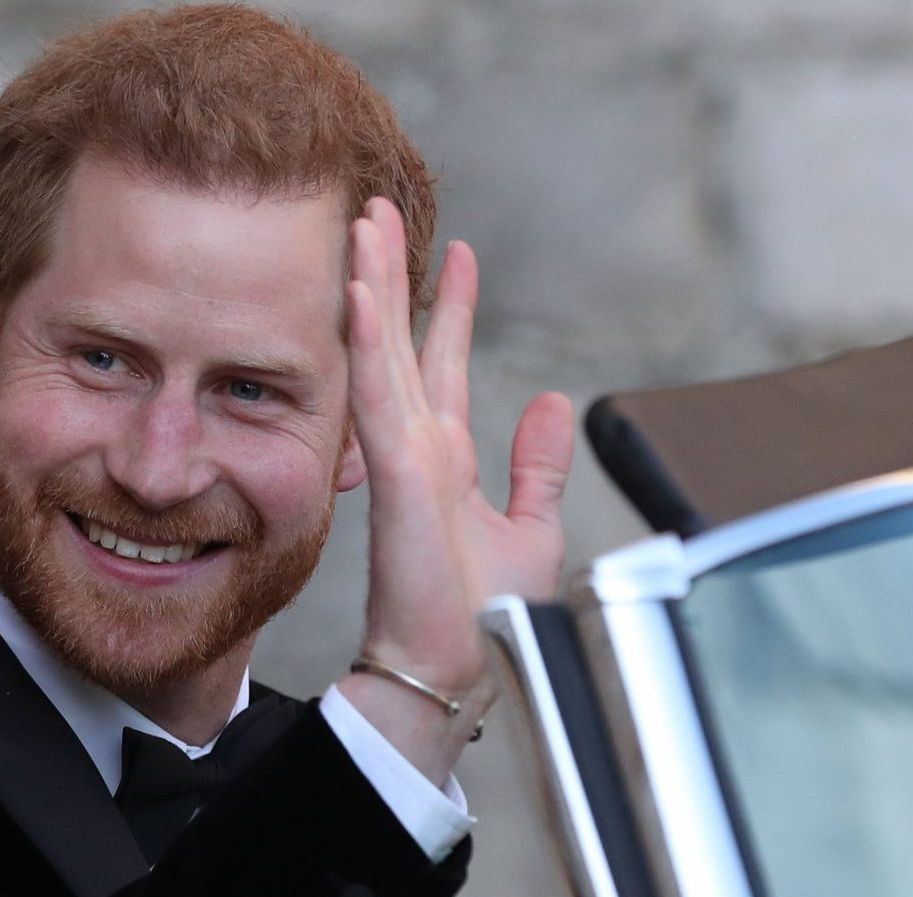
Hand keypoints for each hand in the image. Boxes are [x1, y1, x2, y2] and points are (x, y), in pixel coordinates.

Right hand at [344, 199, 576, 772]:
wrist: (456, 673)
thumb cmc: (484, 620)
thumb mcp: (531, 527)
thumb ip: (538, 465)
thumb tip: (553, 402)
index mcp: (445, 460)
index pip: (443, 364)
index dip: (449, 306)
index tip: (456, 252)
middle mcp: (417, 450)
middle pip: (400, 343)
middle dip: (391, 274)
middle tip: (380, 208)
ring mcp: (401, 460)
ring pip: (381, 353)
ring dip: (371, 286)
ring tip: (364, 223)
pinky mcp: (397, 477)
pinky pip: (377, 395)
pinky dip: (368, 341)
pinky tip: (359, 291)